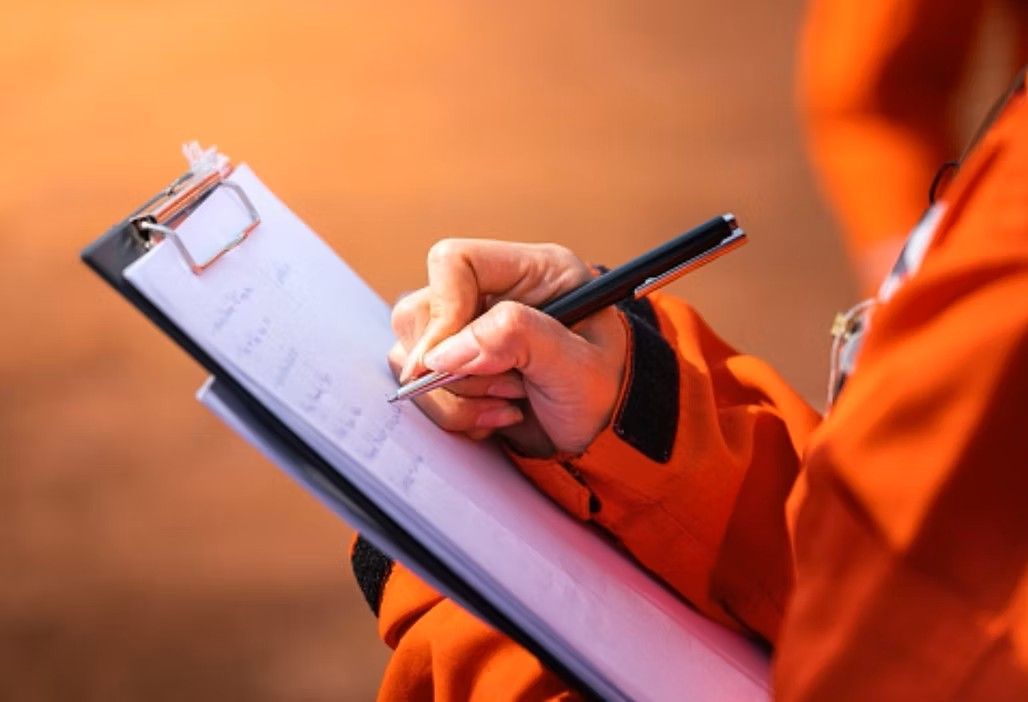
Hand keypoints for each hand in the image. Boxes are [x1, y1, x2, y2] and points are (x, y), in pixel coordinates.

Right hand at [389, 239, 627, 455]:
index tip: (450, 360)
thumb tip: (445, 351)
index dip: (444, 310)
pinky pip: (422, 386)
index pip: (454, 262)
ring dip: (457, 394)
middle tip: (508, 388)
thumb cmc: (606, 393)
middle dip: (456, 366)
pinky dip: (455, 411)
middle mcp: (495, 293)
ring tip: (509, 404)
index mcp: (533, 270)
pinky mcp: (458, 367)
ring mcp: (471, 331)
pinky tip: (497, 417)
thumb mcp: (576, 365)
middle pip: (421, 311)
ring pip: (412, 354)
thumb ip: (517, 339)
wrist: (606, 436)